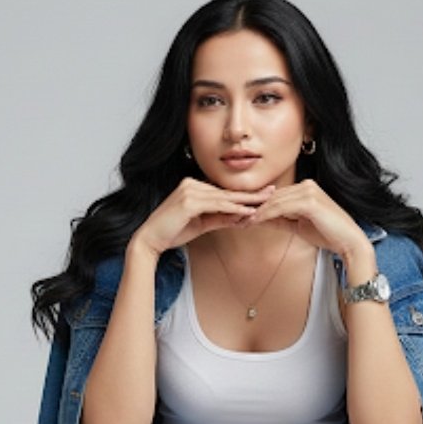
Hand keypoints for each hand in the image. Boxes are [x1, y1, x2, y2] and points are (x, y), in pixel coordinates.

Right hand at [131, 178, 275, 257]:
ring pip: (224, 197)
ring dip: (246, 201)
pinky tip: (247, 211)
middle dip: (250, 194)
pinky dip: (233, 208)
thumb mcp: (201, 225)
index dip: (243, 195)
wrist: (150, 239)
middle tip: (272, 192)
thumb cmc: (172, 232)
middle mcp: (191, 184)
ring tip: (265, 202)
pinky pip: (216, 205)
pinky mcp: (189, 201)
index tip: (262, 196)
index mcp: (193, 186)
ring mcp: (189, 190)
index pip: (223, 191)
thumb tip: (239, 217)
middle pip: (227, 191)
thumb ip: (219, 219)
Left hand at [245, 179, 375, 274]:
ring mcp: (308, 191)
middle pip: (273, 196)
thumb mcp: (299, 226)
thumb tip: (264, 219)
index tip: (242, 215)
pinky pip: (281, 207)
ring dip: (256, 211)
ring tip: (240, 220)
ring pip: (274, 201)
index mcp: (305, 189)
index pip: (276, 196)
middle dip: (253, 207)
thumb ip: (282, 220)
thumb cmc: (328, 234)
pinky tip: (253, 221)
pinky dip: (266, 214)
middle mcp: (306, 185)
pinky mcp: (309, 200)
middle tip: (234, 215)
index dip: (258, 206)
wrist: (348, 242)